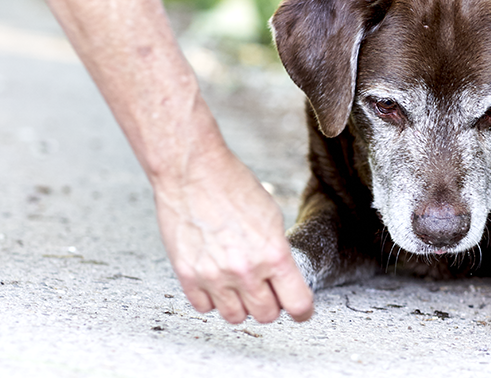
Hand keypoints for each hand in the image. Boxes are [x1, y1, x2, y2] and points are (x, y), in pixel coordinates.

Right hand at [154, 143, 313, 323]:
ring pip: (235, 317)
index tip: (301, 310)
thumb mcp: (271, 217)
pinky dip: (212, 299)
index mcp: (273, 254)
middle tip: (266, 291)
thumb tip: (281, 277)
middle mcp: (245, 271)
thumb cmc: (232, 186)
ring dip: (241, 306)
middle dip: (271, 306)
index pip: (297, 304)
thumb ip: (277, 251)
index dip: (302, 311)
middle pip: (266, 315)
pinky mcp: (187, 275)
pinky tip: (215, 281)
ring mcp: (214, 276)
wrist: (192, 172)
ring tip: (239, 286)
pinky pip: (204, 307)